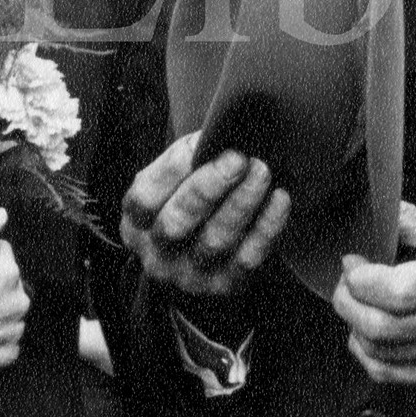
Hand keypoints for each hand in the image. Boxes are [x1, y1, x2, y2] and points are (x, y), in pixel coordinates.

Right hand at [120, 132, 290, 296]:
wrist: (204, 258)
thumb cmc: (189, 202)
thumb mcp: (175, 182)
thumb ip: (187, 159)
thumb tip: (218, 130)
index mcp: (136, 223)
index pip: (144, 198)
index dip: (173, 170)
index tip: (202, 141)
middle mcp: (157, 254)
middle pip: (177, 223)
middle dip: (210, 187)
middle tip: (239, 158)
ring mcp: (190, 276)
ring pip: (215, 241)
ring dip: (242, 203)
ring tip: (262, 171)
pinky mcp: (224, 286)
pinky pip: (248, 258)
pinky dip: (267, 227)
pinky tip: (280, 198)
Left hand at [331, 202, 415, 385]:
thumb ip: (408, 222)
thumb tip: (370, 214)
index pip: (393, 291)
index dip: (360, 278)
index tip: (353, 262)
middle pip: (378, 325)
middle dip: (348, 301)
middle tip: (347, 283)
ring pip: (378, 351)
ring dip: (353, 326)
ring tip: (357, 304)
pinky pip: (389, 372)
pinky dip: (367, 353)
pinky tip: (366, 333)